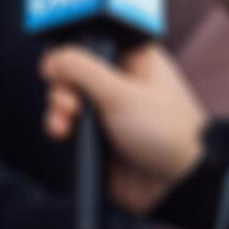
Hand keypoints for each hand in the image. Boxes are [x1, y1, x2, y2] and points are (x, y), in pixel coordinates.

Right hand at [42, 43, 205, 213]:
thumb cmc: (164, 133)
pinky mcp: (96, 136)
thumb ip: (82, 69)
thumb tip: (52, 58)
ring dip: (58, 108)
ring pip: (65, 97)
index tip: (58, 65)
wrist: (176, 187)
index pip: (93, 41)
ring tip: (65, 124)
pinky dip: (59, 127)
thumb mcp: (122, 94)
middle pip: (72, 70)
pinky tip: (62, 135)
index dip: (71, 51)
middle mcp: (118, 82)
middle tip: (70, 104)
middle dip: (62, 86)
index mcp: (133, 60)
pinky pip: (67, 124)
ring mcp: (106, 110)